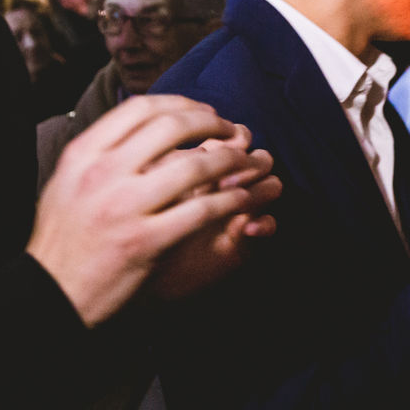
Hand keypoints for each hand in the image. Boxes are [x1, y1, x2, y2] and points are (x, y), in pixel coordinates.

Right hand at [28, 95, 275, 325]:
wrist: (51, 294)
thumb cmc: (63, 239)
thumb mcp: (67, 182)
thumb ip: (101, 153)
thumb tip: (142, 127)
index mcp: (83, 154)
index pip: (140, 108)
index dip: (181, 104)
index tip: (203, 112)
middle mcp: (102, 174)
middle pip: (171, 127)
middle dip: (211, 123)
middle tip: (230, 131)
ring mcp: (125, 207)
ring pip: (194, 166)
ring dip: (229, 159)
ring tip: (245, 162)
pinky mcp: (146, 241)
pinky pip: (201, 210)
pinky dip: (229, 199)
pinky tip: (241, 197)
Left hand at [149, 147, 280, 300]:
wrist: (138, 272)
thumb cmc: (138, 227)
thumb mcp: (149, 192)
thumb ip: (170, 165)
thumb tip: (200, 145)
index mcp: (203, 164)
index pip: (233, 137)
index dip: (234, 137)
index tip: (218, 147)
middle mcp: (225, 183)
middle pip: (258, 157)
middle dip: (249, 162)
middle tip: (228, 178)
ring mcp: (237, 210)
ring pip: (271, 185)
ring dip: (262, 189)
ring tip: (242, 202)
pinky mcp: (244, 239)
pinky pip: (270, 223)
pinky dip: (266, 223)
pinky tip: (247, 228)